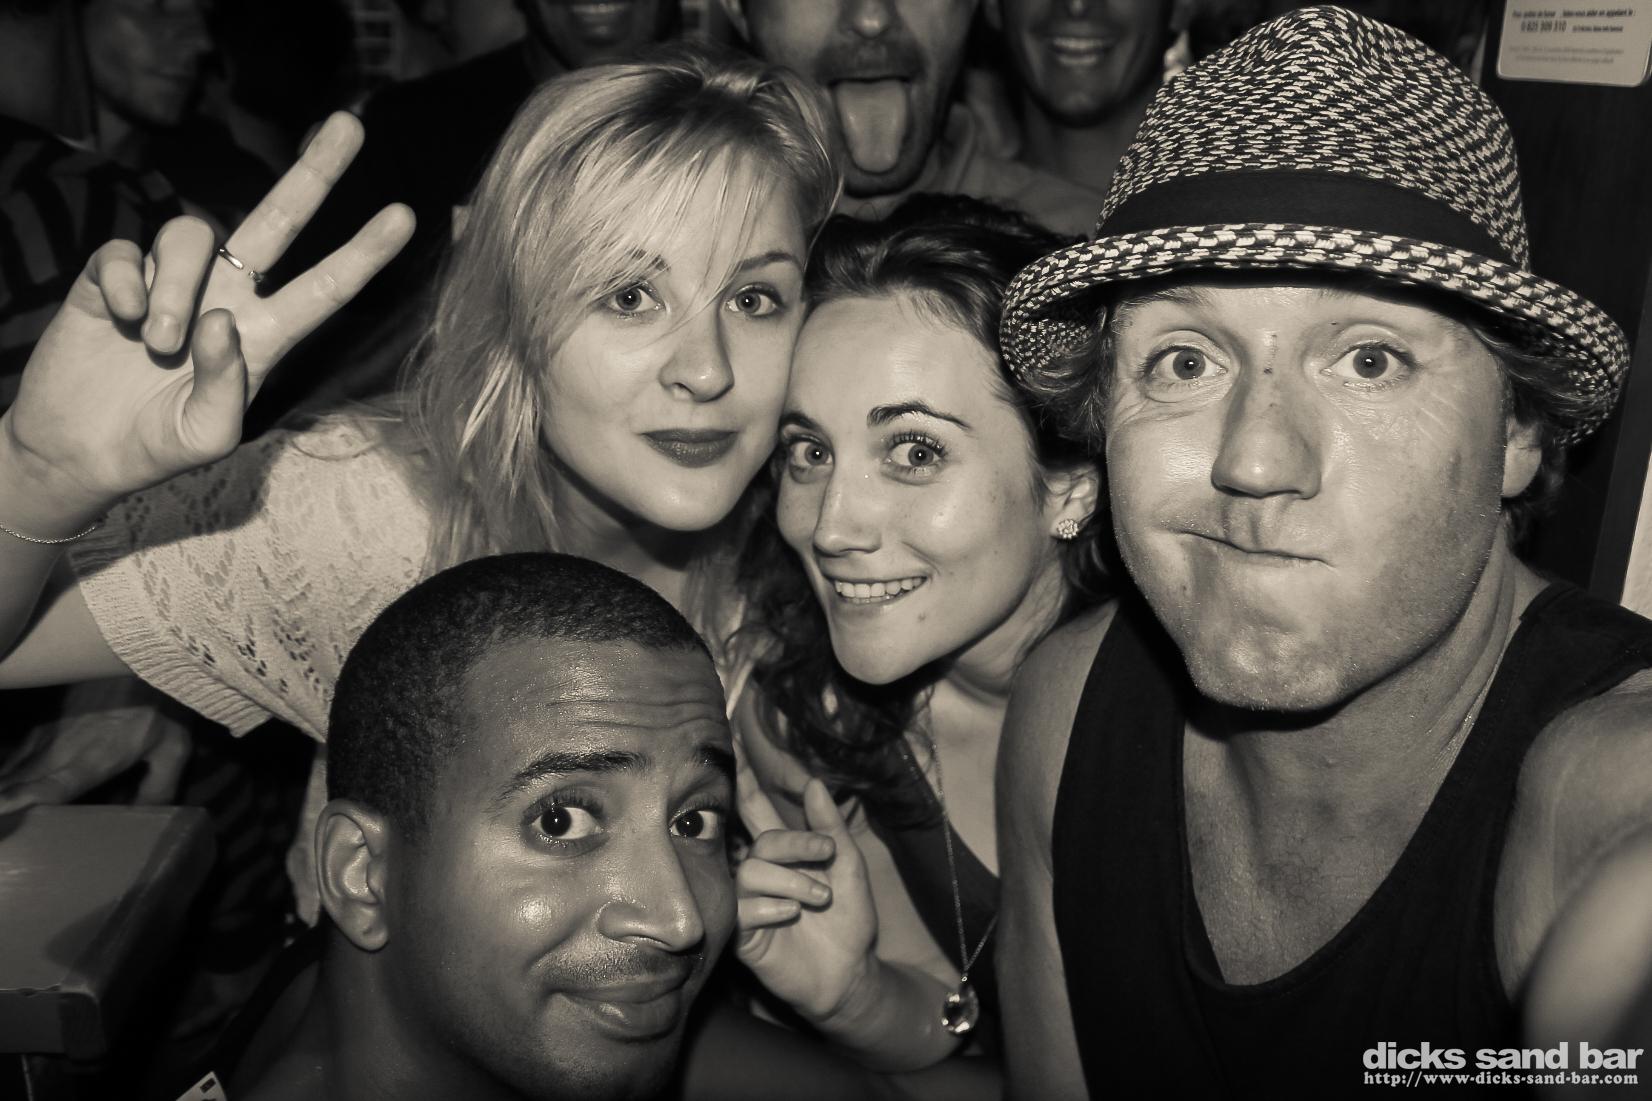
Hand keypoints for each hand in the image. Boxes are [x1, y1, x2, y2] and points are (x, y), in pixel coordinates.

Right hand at [0, 113, 414, 521]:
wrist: (80, 450)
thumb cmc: (156, 446)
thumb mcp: (205, 436)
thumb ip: (226, 386)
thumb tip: (221, 320)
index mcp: (264, 336)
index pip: (324, 288)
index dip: (363, 253)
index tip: (406, 216)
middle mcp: (228, 296)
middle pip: (279, 220)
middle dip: (316, 173)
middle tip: (351, 124)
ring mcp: (174, 280)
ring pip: (192, 236)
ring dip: (176, 285)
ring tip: (158, 341)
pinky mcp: (115, 276)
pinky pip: (127, 252)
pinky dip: (128, 283)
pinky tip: (121, 320)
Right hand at [0, 681, 191, 812]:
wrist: (142, 656)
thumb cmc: (161, 704)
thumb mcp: (173, 748)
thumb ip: (158, 787)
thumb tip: (144, 818)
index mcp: (96, 757)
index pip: (52, 786)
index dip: (23, 799)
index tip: (0, 808)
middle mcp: (63, 748)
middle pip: (19, 782)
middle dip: (3, 801)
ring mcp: (48, 733)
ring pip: (12, 768)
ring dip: (2, 787)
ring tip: (1, 808)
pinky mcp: (42, 724)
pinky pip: (15, 755)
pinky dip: (5, 772)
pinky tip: (4, 785)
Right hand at [735, 750, 880, 1022]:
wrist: (850, 974)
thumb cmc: (848, 919)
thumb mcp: (848, 866)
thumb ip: (829, 827)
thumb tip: (815, 782)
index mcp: (780, 850)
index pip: (753, 808)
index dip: (742, 777)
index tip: (731, 742)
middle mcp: (757, 870)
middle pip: (760, 839)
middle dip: (796, 842)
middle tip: (827, 855)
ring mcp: (746, 901)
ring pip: (752, 872)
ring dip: (793, 880)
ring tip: (821, 898)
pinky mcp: (741, 933)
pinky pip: (743, 907)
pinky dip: (773, 906)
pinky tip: (794, 915)